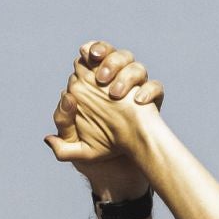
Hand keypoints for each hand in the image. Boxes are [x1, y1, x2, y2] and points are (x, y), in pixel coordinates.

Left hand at [46, 42, 164, 186]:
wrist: (122, 166)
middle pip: (115, 55)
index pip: (91, 58)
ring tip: (116, 93)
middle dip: (108, 60)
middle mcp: (116, 81)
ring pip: (136, 66)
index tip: (87, 57)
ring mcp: (135, 89)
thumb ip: (62, 122)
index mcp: (93, 85)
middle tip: (101, 78)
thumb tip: (65, 96)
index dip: (90, 52)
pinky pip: (156, 87)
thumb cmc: (94, 150)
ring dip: (126, 74)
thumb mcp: (74, 142)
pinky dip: (149, 91)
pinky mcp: (152, 100)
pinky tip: (139, 101)